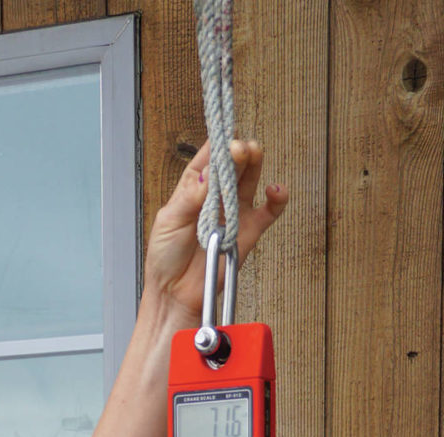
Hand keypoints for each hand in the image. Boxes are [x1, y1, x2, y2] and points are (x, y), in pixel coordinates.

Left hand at [143, 140, 287, 325]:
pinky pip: (269, 211)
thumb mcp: (169, 221)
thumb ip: (189, 198)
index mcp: (193, 187)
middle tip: (239, 148)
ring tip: (253, 153)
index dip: (216, 144)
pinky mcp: (249, 232)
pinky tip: (275, 190)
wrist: (176, 294)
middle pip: (232, 163)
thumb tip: (207, 176)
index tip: (223, 134)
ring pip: (250, 179)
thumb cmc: (166, 258)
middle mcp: (216, 195)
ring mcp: (234, 211)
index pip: (208, 157)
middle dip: (237, 151)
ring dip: (254, 163)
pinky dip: (277, 199)